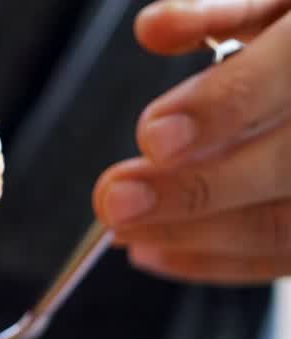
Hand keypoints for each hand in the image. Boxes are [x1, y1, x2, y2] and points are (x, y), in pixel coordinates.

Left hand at [93, 0, 290, 283]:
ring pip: (283, 224)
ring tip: (121, 231)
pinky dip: (212, 262)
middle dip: (192, 190)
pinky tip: (152, 252)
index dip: (219, 108)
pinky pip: (281, 255)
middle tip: (115, 200)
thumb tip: (154, 29)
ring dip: (192, 236)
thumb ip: (221, 11)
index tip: (152, 136)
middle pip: (285, 165)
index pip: (286, 74)